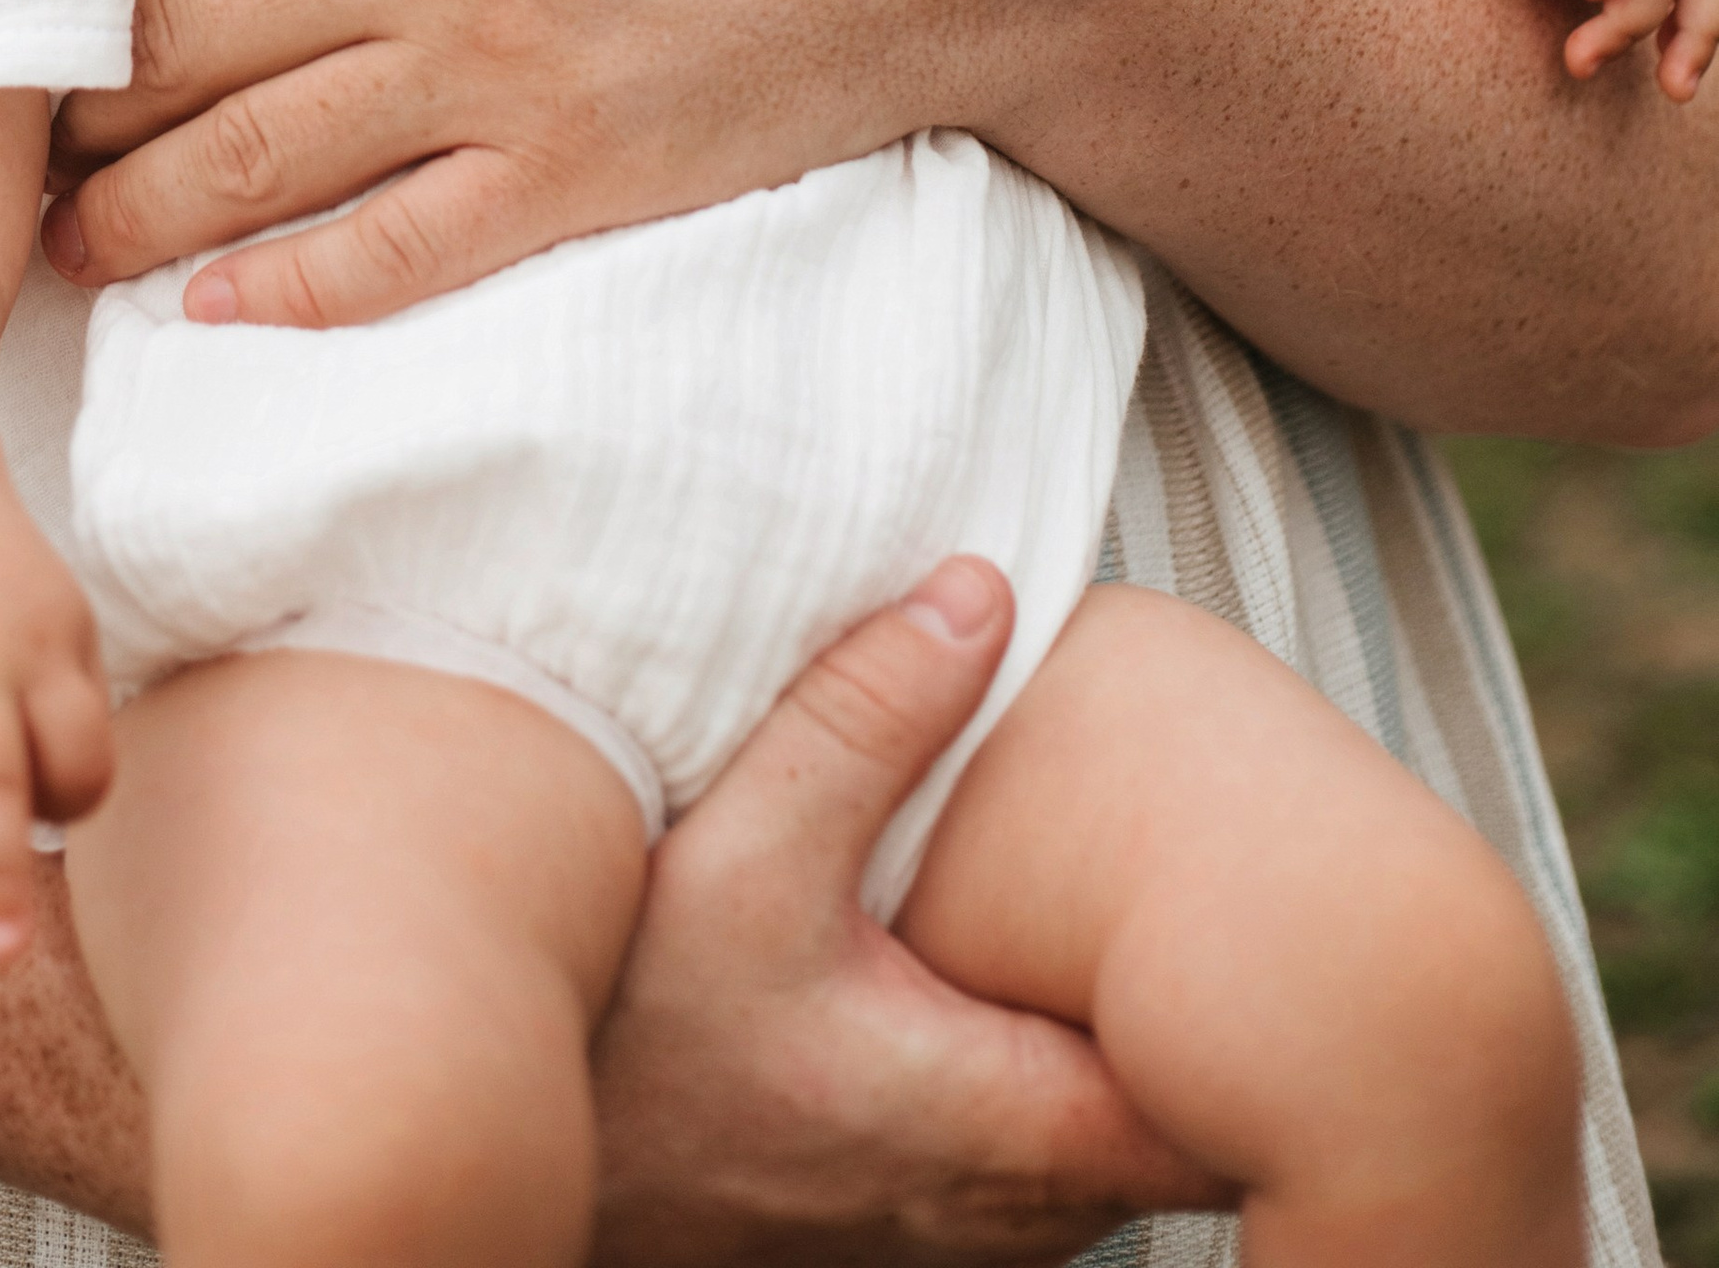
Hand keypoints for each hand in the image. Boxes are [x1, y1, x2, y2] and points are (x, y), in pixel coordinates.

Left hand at [45, 0, 1093, 326]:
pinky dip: (284, 293)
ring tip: (65, 237)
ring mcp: (492, 75)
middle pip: (181, 33)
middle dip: (75, 89)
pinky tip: (217, 307)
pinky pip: (389, 258)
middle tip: (17, 126)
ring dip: (133, 208)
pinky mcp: (569, 181)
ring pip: (249, 160)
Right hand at [591, 559, 1227, 1264]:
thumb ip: (863, 721)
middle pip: (1179, 1125)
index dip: (1267, 1016)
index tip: (1273, 906)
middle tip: (1225, 877)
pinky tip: (1018, 988)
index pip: (1216, 1111)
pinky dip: (1058, 1082)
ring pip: (1112, 1152)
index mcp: (1000, 1120)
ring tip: (1133, 922)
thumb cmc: (631, 1034)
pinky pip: (1041, 1168)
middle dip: (1204, 1014)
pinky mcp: (912, 1227)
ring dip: (1127, 1049)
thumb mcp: (736, 853)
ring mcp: (962, 1235)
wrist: (525, 1151)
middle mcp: (1005, 1207)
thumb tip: (982, 594)